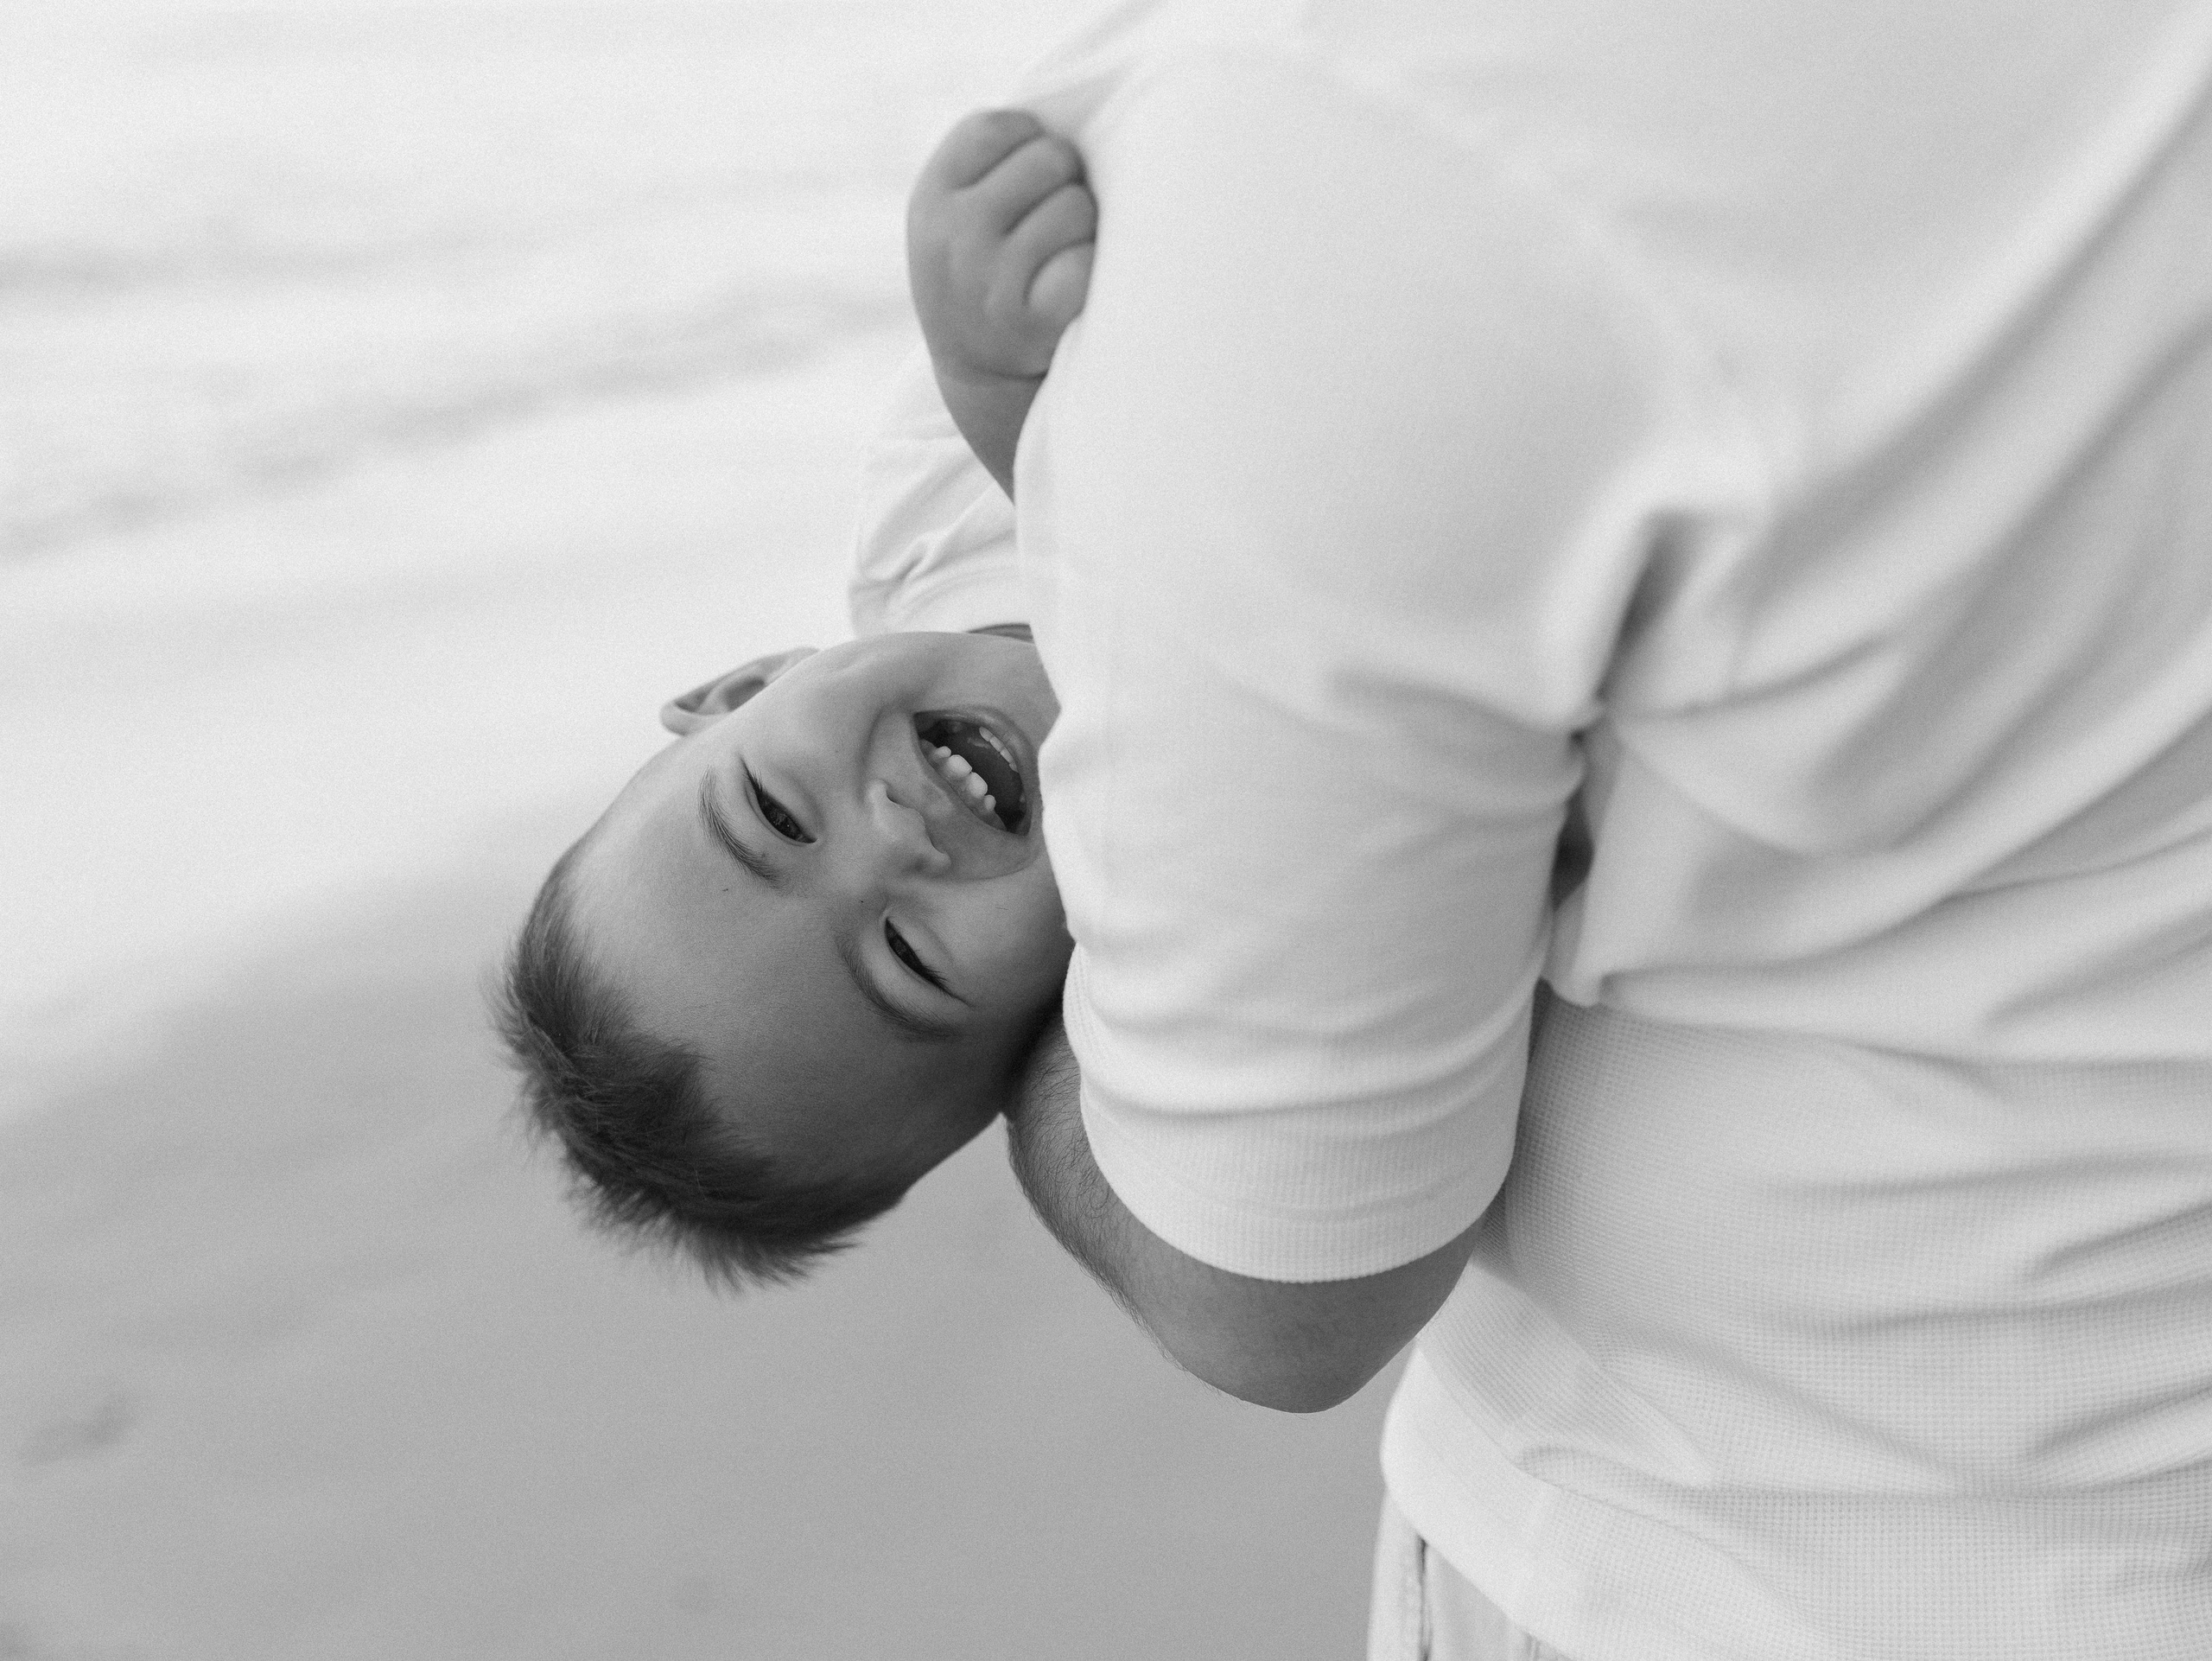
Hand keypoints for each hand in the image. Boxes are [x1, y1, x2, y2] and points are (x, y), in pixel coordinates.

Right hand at [907, 109, 1095, 391]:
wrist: (982, 379)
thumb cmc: (988, 273)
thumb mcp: (962, 211)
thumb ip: (995, 160)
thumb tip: (1077, 109)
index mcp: (931, 196)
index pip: (1005, 126)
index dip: (1033, 147)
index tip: (1028, 188)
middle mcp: (950, 235)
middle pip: (1052, 159)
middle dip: (1065, 187)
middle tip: (1050, 231)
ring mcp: (985, 281)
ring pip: (1077, 209)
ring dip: (1084, 234)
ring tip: (1057, 265)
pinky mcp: (1026, 323)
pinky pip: (1085, 263)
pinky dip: (1089, 276)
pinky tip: (1066, 297)